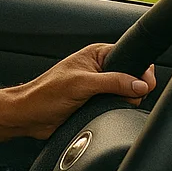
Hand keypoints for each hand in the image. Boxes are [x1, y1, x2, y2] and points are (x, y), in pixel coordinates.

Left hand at [12, 43, 155, 139]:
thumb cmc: (44, 94)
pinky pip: (117, 106)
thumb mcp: (82, 84)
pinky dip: (117, 110)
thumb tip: (140, 84)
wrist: (29, 116)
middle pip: (134, 78)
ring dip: (123, 102)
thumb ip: (113, 82)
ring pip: (128, 94)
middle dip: (132, 90)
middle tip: (116, 96)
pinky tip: (105, 112)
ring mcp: (99, 87)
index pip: (131, 57)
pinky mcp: (97, 103)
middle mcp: (100, 69)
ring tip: (104, 105)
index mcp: (96, 55)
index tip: (142, 84)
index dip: (140, 71)